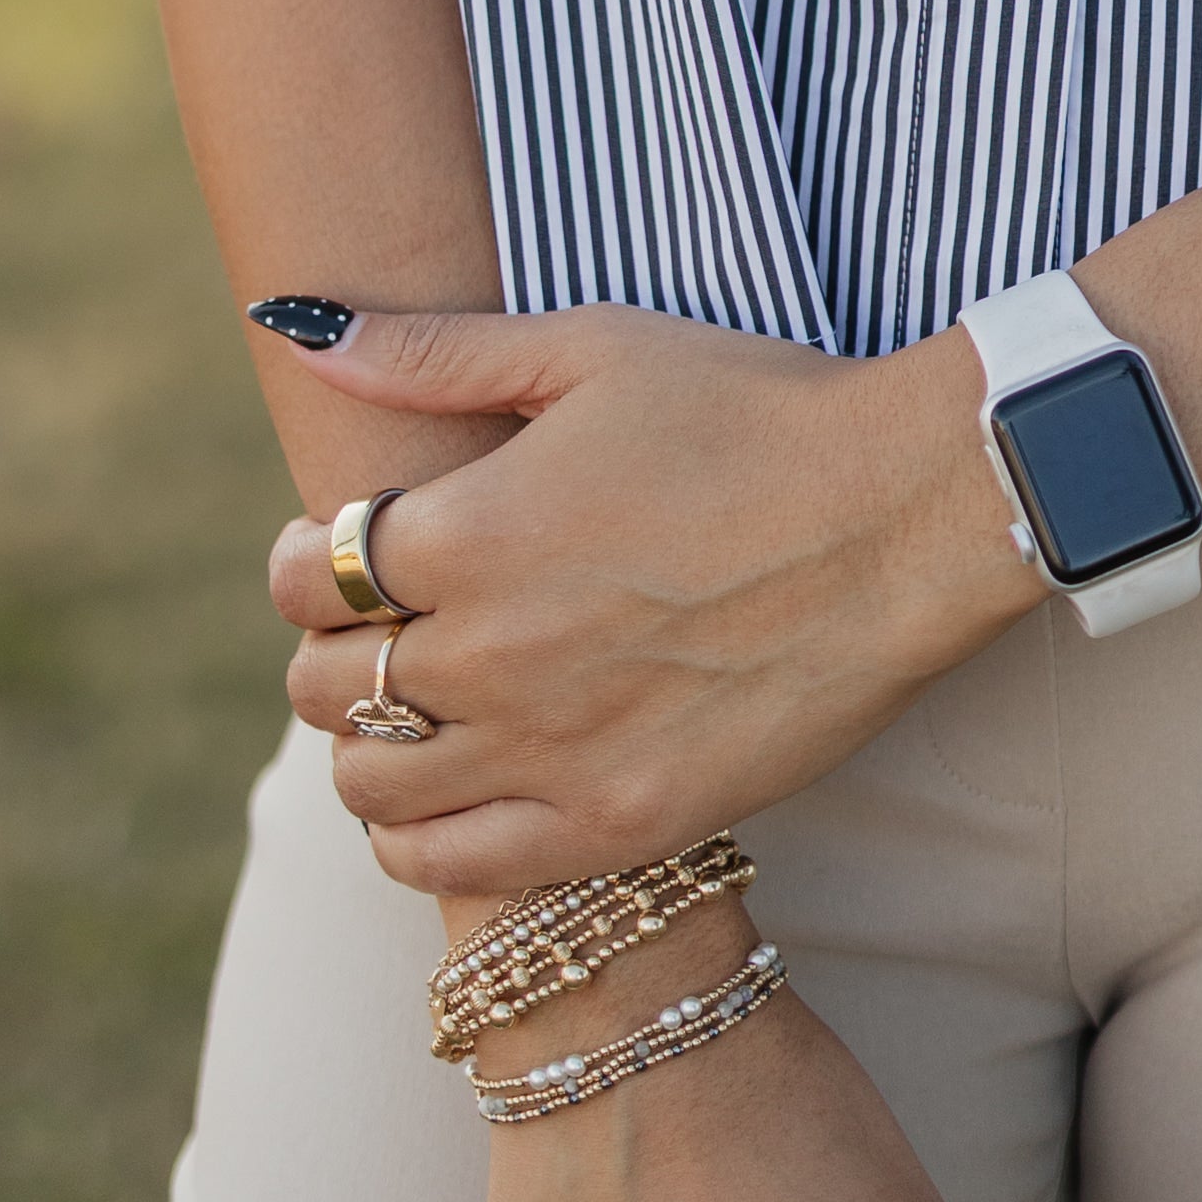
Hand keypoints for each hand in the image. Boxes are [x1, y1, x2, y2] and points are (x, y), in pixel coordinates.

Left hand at [266, 301, 1030, 893]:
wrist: (899, 518)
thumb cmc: (751, 410)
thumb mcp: (591, 349)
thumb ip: (434, 353)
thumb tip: (302, 334)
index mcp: (471, 532)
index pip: (312, 573)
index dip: (309, 557)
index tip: (344, 544)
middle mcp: (491, 654)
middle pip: (327, 685)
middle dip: (333, 648)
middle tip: (384, 624)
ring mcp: (551, 752)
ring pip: (371, 785)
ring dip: (368, 745)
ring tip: (419, 706)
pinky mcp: (616, 824)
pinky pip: (453, 867)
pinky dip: (417, 841)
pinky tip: (447, 793)